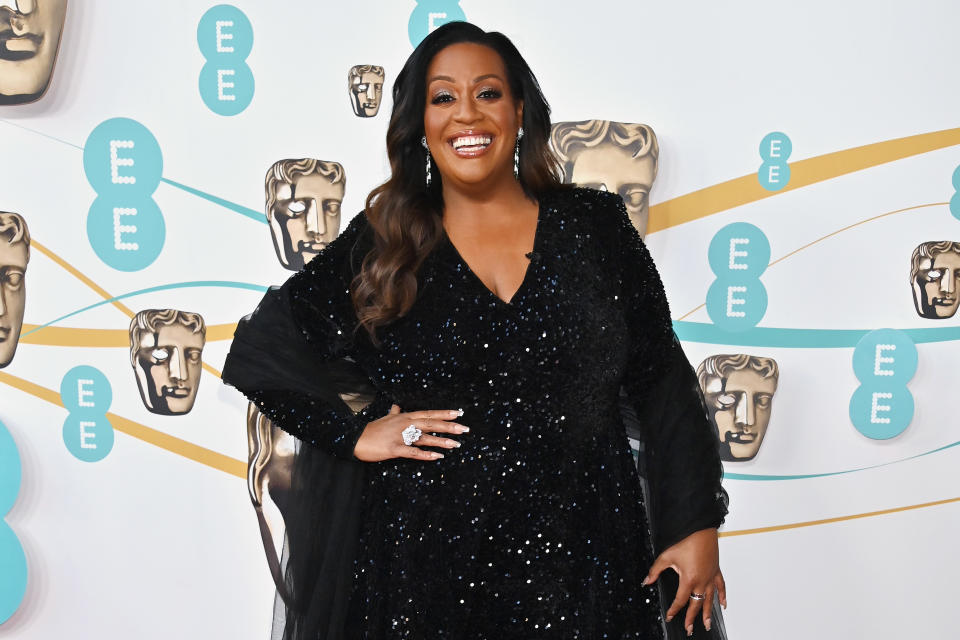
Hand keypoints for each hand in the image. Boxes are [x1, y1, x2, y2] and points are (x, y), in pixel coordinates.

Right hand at [353, 404, 469, 461]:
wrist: (355, 439)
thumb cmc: (372, 429)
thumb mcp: (385, 418)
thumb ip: (394, 412)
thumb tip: (396, 405)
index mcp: (404, 416)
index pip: (428, 413)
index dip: (443, 413)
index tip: (458, 413)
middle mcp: (404, 424)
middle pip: (430, 424)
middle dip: (448, 426)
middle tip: (464, 429)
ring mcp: (400, 436)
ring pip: (424, 438)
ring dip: (441, 441)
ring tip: (456, 444)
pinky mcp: (394, 449)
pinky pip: (413, 452)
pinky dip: (426, 454)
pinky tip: (437, 457)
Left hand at [642, 527, 725, 635]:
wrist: (701, 530)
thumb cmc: (686, 541)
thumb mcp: (666, 556)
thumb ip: (655, 570)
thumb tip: (647, 581)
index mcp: (689, 579)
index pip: (680, 600)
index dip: (674, 610)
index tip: (669, 616)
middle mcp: (701, 581)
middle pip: (696, 604)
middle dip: (692, 618)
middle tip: (689, 629)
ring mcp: (710, 577)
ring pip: (710, 600)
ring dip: (708, 613)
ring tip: (707, 625)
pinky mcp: (716, 571)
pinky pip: (721, 587)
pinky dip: (722, 597)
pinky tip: (723, 605)